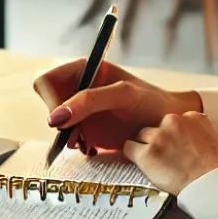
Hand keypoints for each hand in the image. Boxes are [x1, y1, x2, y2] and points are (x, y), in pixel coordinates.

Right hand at [35, 58, 201, 154]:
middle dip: (58, 122)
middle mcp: (79, 89)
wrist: (169, 125)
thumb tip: (55, 118)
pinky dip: (75, 146)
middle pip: (49, 104)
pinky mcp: (87, 131)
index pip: (48, 82)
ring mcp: (82, 111)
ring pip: (56, 125)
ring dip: (66, 137)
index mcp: (84, 70)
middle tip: (75, 135)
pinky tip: (92, 148)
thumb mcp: (123, 95)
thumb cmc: (151, 102)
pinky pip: (68, 139)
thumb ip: (89, 101)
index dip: (50, 100)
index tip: (62, 119)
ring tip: (86, 143)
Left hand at [122, 111, 217, 195]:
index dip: (173, 137)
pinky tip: (144, 166)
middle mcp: (174, 121)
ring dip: (147, 149)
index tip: (177, 150)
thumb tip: (189, 141)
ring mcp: (159, 137)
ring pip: (142, 137)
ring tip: (159, 166)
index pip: (174, 122)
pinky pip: (129, 148)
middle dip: (159, 141)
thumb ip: (199, 135)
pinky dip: (134, 156)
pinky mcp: (147, 154)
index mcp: (193, 117)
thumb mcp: (216, 142)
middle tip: (166, 160)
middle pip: (156, 127)